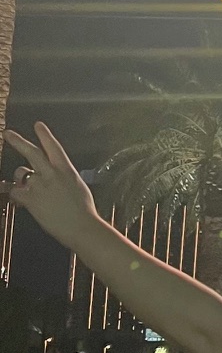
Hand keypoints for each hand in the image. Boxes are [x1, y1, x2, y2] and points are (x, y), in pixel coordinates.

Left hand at [2, 122, 98, 249]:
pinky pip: (15, 191)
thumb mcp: (77, 187)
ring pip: (21, 173)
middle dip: (17, 141)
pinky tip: (19, 201)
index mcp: (66, 170)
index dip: (44, 135)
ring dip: (19, 179)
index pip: (53, 147)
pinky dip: (15, 195)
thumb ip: (62, 179)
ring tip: (22, 187)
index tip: (38, 125)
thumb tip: (52, 178)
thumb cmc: (83, 211)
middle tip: (7, 133)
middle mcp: (52, 174)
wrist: (81, 227)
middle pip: (32, 152)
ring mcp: (40, 185)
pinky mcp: (31, 198)